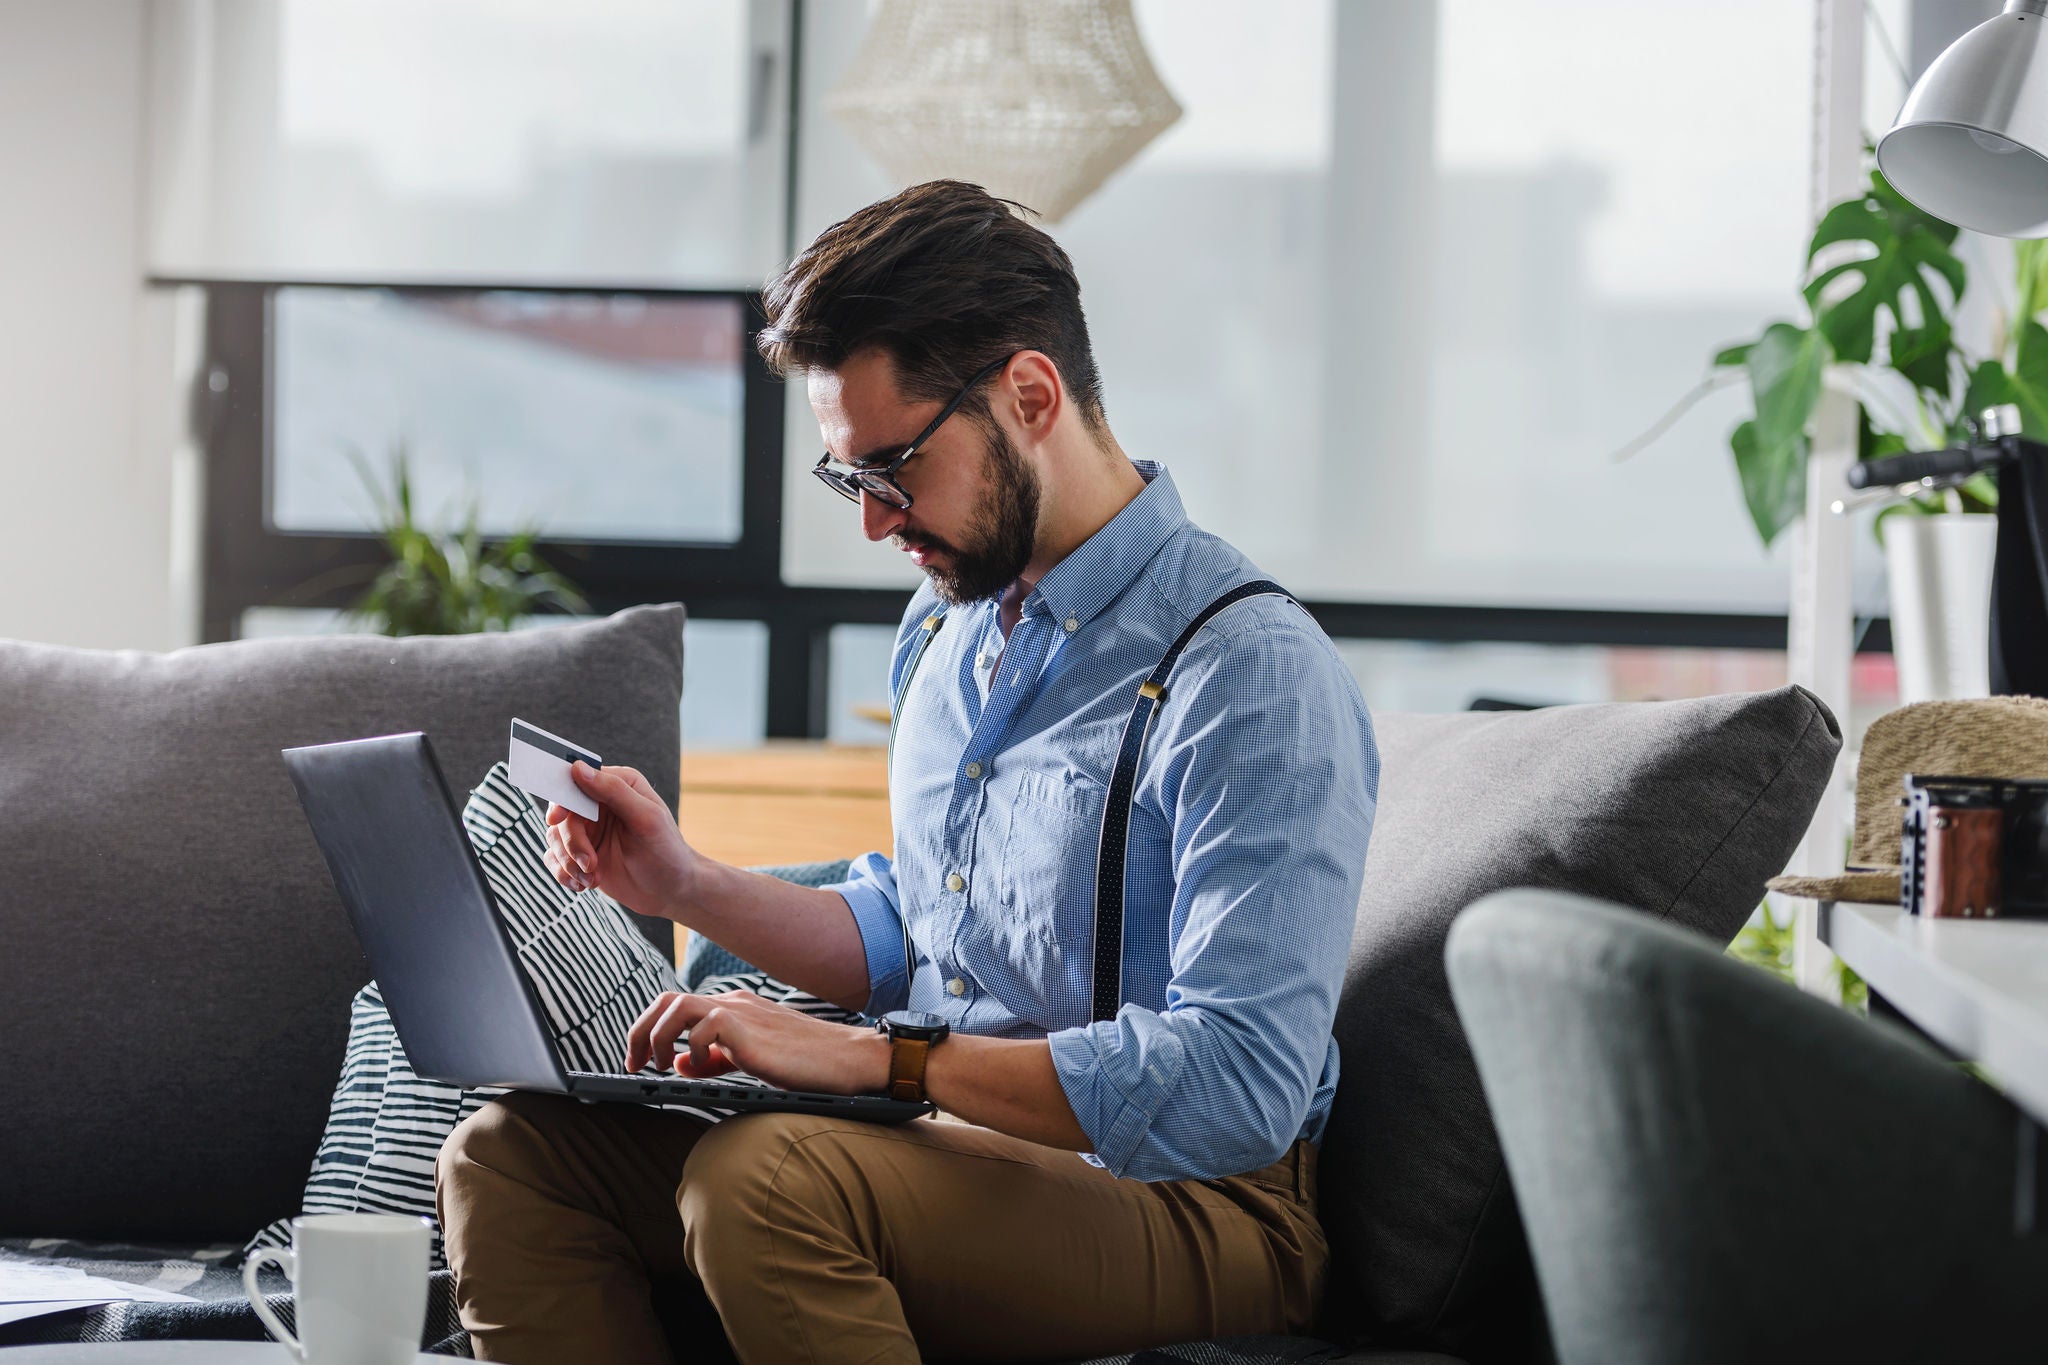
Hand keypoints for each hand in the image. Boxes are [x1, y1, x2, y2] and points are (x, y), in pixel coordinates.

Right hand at [542, 763, 697, 918]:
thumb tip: (579, 768)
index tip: (557, 819)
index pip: (578, 782)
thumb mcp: (646, 818)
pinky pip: (554, 858)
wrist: (672, 890)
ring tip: (592, 877)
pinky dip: (565, 873)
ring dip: (569, 862)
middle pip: (562, 815)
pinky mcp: (581, 854)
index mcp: (618, 785)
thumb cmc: (667, 851)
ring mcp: (589, 830)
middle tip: (590, 863)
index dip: (563, 800)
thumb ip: (614, 791)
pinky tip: (586, 884)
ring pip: (554, 838)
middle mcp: (599, 804)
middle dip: (571, 843)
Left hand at [624, 989, 891, 1095]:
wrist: (846, 1058)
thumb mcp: (750, 1060)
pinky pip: (702, 1026)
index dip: (650, 1032)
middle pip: (665, 1000)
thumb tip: (680, 1064)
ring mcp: (740, 1011)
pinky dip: (691, 1049)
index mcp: (733, 1008)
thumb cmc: (806, 1062)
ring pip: (676, 1006)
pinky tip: (700, 1069)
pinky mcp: (747, 1028)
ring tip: (660, 1066)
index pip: (676, 1007)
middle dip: (640, 1032)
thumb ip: (715, 1058)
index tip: (643, 1061)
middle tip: (636, 1065)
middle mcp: (732, 1003)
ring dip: (657, 1037)